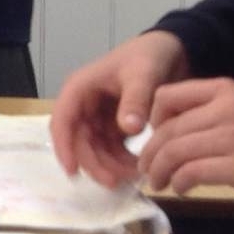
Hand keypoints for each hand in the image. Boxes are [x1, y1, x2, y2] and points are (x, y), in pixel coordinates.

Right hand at [49, 31, 188, 187]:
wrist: (171, 51)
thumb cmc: (149, 57)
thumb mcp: (142, 75)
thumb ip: (135, 101)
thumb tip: (127, 130)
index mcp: (80, 89)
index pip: (62, 121)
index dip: (63, 147)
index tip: (73, 172)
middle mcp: (84, 105)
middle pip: (78, 141)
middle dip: (93, 163)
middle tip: (115, 182)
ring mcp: (98, 117)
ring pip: (94, 149)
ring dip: (109, 165)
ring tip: (135, 176)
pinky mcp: (113, 125)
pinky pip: (111, 149)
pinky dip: (122, 161)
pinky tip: (139, 168)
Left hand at [137, 78, 233, 205]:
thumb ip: (210, 114)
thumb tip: (169, 134)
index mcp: (224, 90)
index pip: (166, 96)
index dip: (151, 119)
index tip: (151, 138)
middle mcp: (225, 109)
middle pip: (168, 129)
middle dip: (150, 153)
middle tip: (147, 170)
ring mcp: (233, 138)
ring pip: (176, 151)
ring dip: (160, 170)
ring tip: (159, 183)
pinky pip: (193, 172)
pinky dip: (180, 182)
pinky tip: (181, 189)